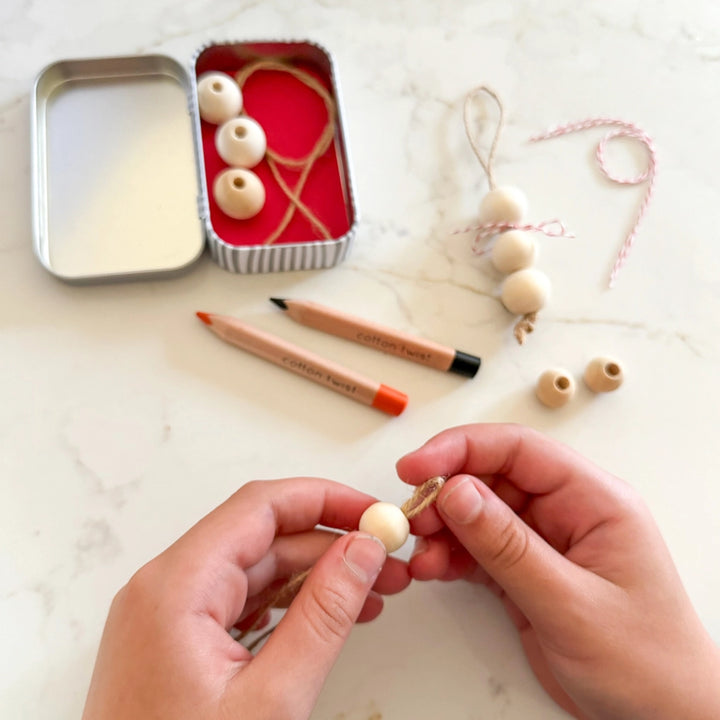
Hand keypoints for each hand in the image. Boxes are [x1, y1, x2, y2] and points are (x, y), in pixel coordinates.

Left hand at [82, 478, 409, 719]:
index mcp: (176, 585)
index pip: (261, 507)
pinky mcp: (177, 639)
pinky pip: (241, 600)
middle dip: (330, 544)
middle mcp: (165, 587)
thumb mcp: (271, 698)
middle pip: (262, 536)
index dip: (324, 500)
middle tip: (386, 561)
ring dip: (315, 575)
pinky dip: (288, 602)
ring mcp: (168, 613)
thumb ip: (323, 615)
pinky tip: (328, 616)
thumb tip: (361, 551)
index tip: (373, 512)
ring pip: (255, 568)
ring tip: (371, 593)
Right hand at [397, 424, 719, 719]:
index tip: (418, 465)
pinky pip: (477, 548)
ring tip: (420, 551)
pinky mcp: (525, 570)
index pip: (519, 449)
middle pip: (491, 476)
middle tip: (411, 516)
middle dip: (444, 491)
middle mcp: (565, 511)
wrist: (662, 718)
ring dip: (442, 527)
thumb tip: (457, 492)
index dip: (462, 448)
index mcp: (593, 499)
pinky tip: (433, 568)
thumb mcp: (571, 603)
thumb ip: (509, 546)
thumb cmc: (646, 662)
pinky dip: (449, 555)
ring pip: (477, 512)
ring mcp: (543, 541)